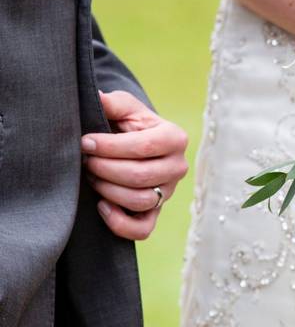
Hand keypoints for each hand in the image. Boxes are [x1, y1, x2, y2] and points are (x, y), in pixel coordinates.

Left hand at [81, 91, 188, 239]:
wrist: (136, 144)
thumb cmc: (129, 124)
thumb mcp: (125, 108)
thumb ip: (113, 102)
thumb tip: (97, 98)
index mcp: (175, 138)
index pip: (145, 147)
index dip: (110, 147)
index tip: (85, 142)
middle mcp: (178, 167)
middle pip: (140, 176)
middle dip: (105, 169)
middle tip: (86, 161)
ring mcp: (169, 192)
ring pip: (141, 201)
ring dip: (109, 191)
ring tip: (92, 178)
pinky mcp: (157, 212)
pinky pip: (143, 229)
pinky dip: (119, 222)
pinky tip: (102, 206)